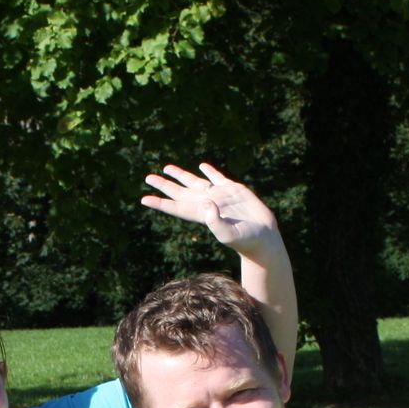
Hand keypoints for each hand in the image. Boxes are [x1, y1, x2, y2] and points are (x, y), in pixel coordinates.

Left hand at [141, 163, 281, 258]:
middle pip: (181, 193)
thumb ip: (215, 221)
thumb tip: (206, 203)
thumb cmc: (246, 240)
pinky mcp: (234, 190)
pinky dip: (209, 172)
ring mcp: (220, 196)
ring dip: (181, 176)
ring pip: (196, 183)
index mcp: (202, 215)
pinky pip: (217, 178)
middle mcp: (207, 204)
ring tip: (167, 168)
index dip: (161, 203)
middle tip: (148, 178)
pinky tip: (202, 167)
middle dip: (165, 185)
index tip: (144, 199)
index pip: (177, 207)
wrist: (264, 238)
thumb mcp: (229, 234)